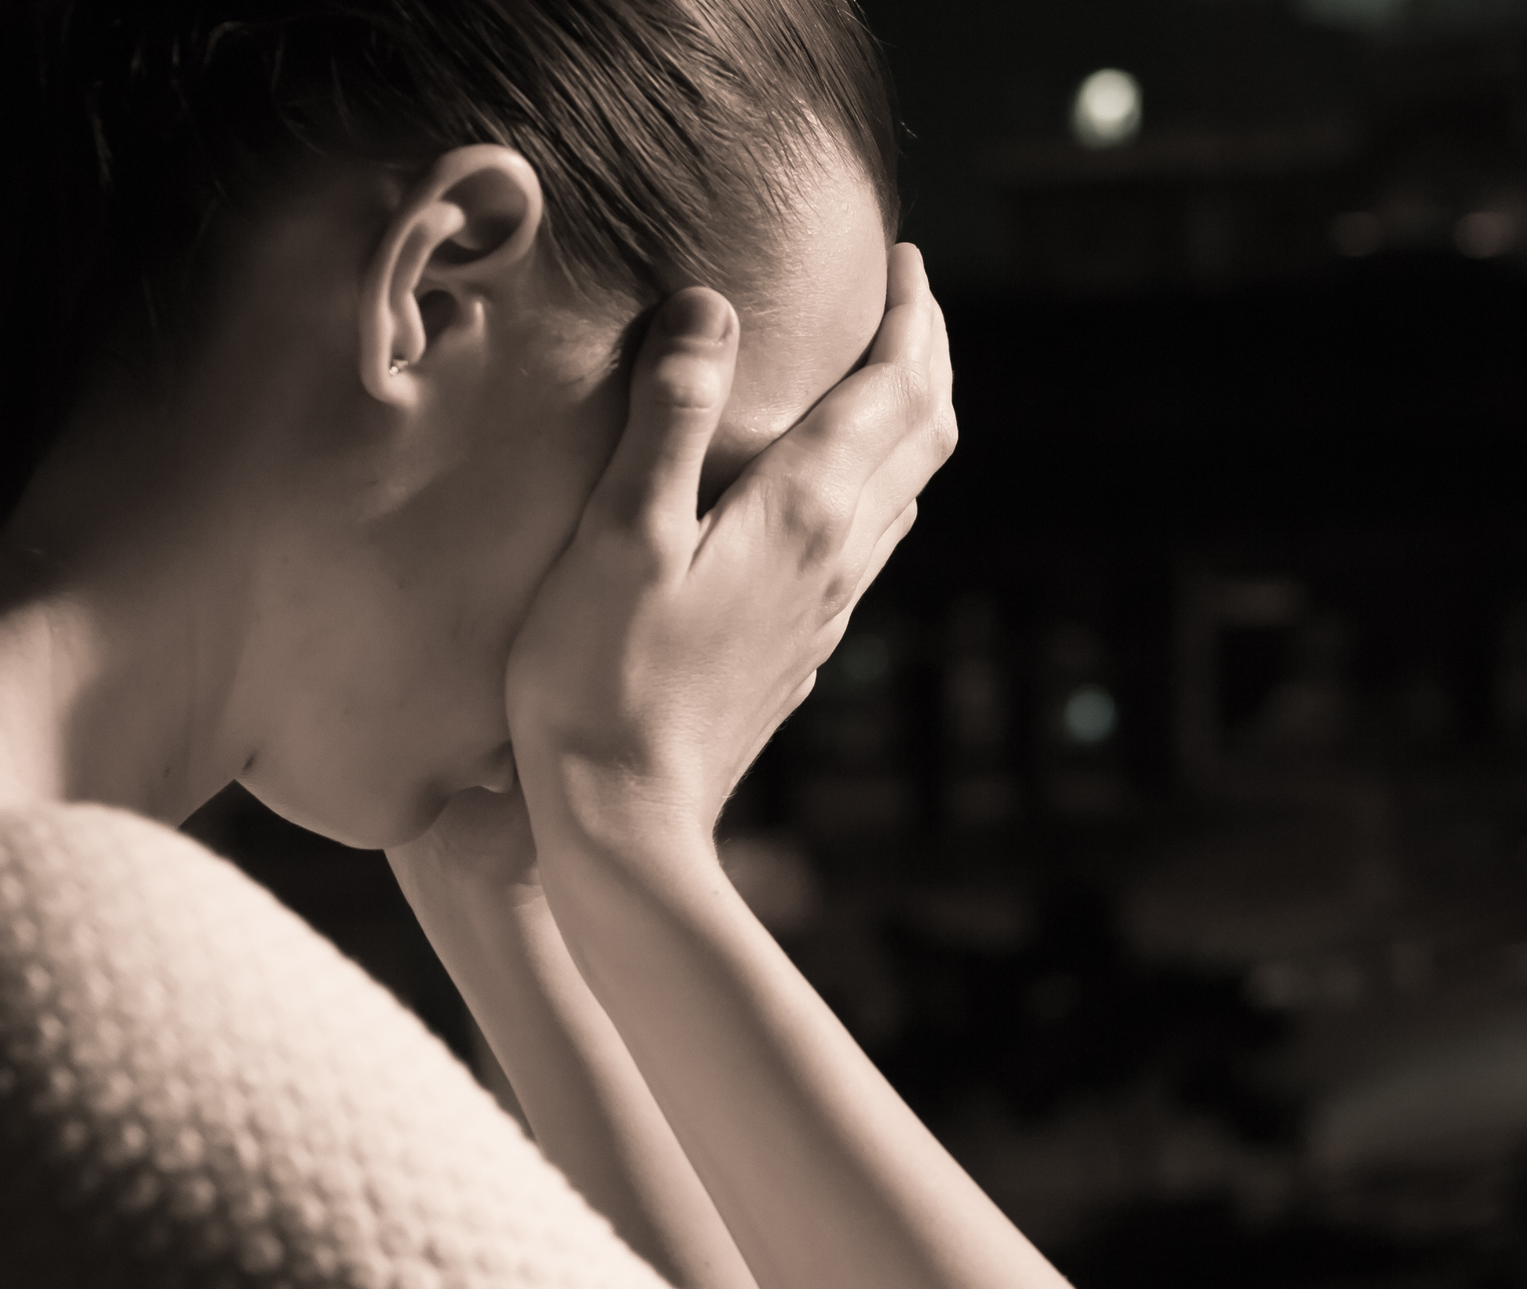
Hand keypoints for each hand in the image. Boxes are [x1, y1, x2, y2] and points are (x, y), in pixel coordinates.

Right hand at [506, 245, 952, 840]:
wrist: (625, 823)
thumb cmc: (600, 678)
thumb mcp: (619, 532)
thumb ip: (668, 414)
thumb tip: (710, 305)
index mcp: (805, 510)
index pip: (893, 389)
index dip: (910, 316)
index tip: (905, 260)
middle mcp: (839, 554)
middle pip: (922, 434)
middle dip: (926, 354)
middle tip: (911, 298)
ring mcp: (829, 608)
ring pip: (905, 492)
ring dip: (910, 419)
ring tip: (888, 376)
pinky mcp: (802, 648)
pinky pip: (870, 544)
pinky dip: (878, 484)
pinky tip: (838, 492)